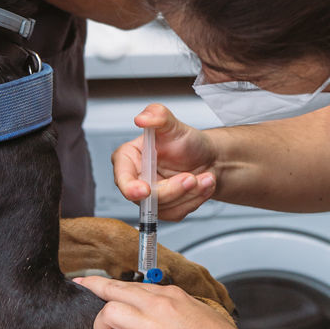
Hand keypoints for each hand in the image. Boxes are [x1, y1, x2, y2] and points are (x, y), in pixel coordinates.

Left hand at [74, 275, 241, 328]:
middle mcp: (159, 305)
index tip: (94, 282)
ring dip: (101, 328)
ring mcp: (152, 326)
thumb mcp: (199, 314)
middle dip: (94, 289)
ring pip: (109, 313)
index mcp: (171, 296)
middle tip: (82, 289)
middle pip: (114, 290)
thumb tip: (165, 317)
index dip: (110, 284)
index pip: (133, 285)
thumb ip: (177, 311)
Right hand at [113, 104, 217, 220]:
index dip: (130, 186)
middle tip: (192, 178)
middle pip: (146, 197)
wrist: (207, 158)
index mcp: (130, 158)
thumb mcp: (173, 124)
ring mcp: (150, 197)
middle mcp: (136, 179)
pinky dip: (195, 200)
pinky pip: (177, 213)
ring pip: (164, 207)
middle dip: (173, 189)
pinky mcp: (165, 209)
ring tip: (204, 177)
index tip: (145, 190)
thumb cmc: (186, 141)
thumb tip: (142, 118)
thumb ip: (158, 115)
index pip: (122, 176)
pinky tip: (203, 185)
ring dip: (190, 194)